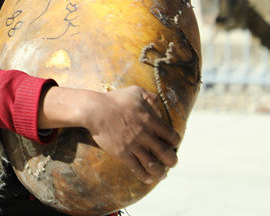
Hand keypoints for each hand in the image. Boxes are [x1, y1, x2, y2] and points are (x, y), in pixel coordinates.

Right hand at [39, 85, 180, 184]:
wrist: (94, 110)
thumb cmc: (114, 100)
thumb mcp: (135, 92)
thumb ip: (150, 97)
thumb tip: (159, 106)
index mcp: (151, 120)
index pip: (172, 137)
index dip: (175, 142)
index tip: (172, 144)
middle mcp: (145, 135)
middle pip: (167, 154)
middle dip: (171, 161)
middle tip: (171, 162)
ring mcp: (134, 145)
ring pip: (153, 165)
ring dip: (160, 173)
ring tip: (161, 175)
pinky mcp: (122, 153)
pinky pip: (137, 169)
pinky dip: (144, 176)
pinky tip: (147, 178)